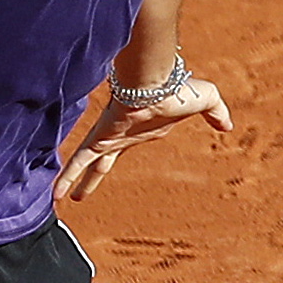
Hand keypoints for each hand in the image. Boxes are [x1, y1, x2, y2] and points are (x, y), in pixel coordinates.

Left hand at [62, 64, 232, 199]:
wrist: (158, 83)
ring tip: (55, 200)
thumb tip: (227, 126)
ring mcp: (107, 138)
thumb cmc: (178, 89)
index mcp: (140, 131)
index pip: (126, 146)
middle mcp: (120, 137)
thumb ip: (215, 112)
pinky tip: (54, 194)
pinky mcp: (99, 138)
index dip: (118, 153)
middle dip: (91, 177)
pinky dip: (66, 178)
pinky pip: (79, 162)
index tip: (109, 161)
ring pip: (84, 164)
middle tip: (80, 193)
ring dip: (70, 181)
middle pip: (101, 163)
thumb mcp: (205, 101)